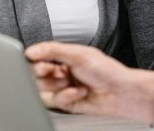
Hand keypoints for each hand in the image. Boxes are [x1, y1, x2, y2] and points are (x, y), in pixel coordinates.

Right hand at [26, 42, 153, 123]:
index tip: (43, 63)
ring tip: (71, 83)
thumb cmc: (107, 71)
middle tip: (59, 73)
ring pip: (43, 90)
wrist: (120, 92)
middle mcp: (62, 72)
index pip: (39, 58)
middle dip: (47, 75)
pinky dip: (66, 97)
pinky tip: (79, 92)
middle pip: (36, 76)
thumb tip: (32, 50)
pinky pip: (54, 102)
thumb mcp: (79, 54)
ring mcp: (63, 88)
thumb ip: (53, 50)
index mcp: (64, 56)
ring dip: (57, 87)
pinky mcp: (66, 103)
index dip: (37, 61)